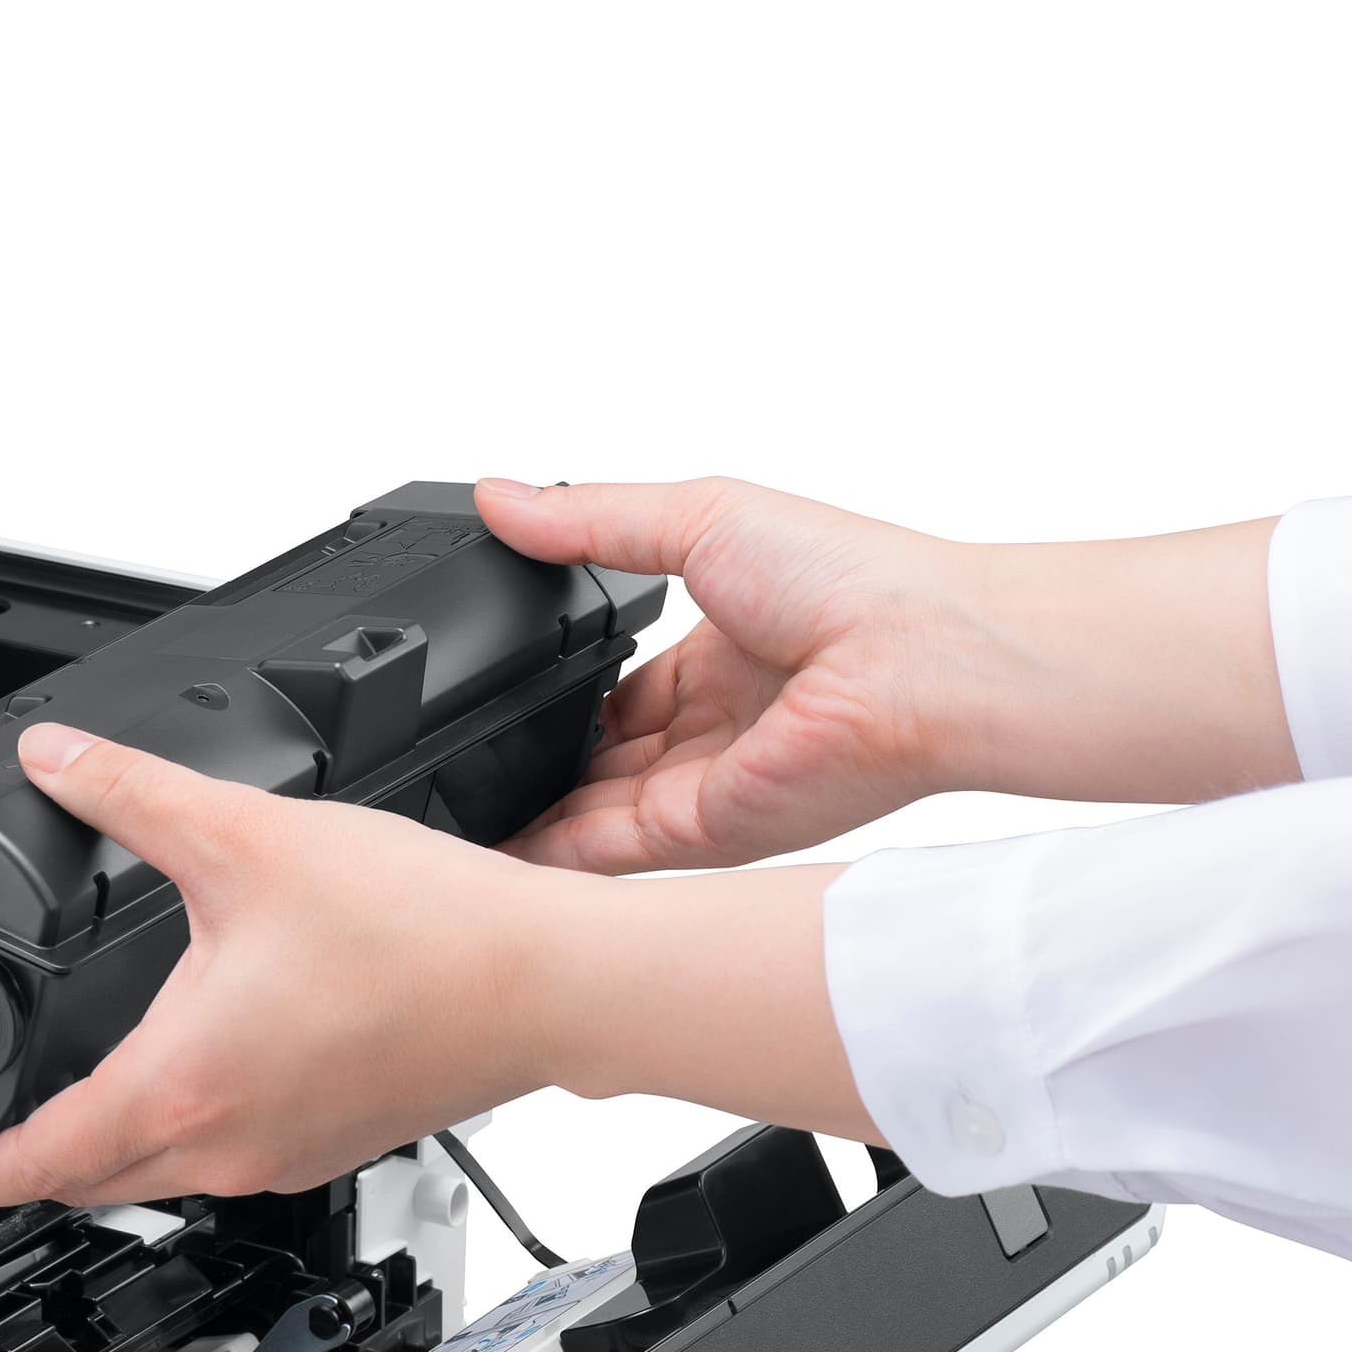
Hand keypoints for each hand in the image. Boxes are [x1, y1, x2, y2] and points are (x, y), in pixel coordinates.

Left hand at [0, 724, 868, 1210]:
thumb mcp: (248, 838)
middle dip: (25, 1160)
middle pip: (86, 1182)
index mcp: (181, 1088)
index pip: (32, 1164)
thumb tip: (55, 760)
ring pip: (158, 1176)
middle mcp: (224, 1145)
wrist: (552, 980)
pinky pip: (226, 1157)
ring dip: (108, 1143)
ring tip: (75, 1089)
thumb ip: (132, 794)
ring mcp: (280, 1157)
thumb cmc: (428, 933)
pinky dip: (186, 1127)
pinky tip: (199, 1065)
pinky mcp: (329, 1145)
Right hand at [477, 474, 1292, 870]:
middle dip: (523, 758)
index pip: (614, 689)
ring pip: (583, 811)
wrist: (925, 659)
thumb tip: (497, 497)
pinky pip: (598, 853)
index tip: (476, 687)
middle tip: (434, 756)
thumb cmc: (854, 578)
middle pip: (592, 756)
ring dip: (516, 811)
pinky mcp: (699, 836)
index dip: (549, 691)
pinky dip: (536, 854)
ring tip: (426, 808)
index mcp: (721, 652)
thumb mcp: (699, 515)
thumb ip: (589, 520)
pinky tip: (472, 848)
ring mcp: (703, 787)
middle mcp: (712, 728)